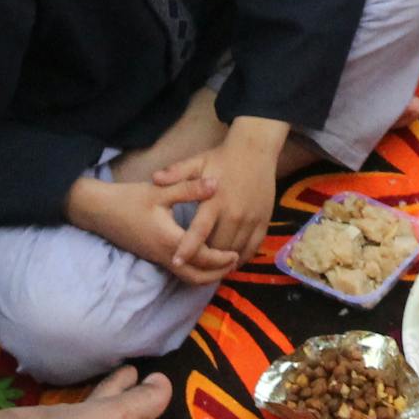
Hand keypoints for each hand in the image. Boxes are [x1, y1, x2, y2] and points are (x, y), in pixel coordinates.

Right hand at [69, 166, 225, 278]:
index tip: (237, 253)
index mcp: (170, 240)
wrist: (99, 210)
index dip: (221, 258)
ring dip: (206, 274)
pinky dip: (194, 270)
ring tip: (222, 265)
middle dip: (217, 273)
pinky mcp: (153, 256)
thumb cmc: (129, 199)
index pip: (202, 257)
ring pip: (186, 277)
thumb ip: (190, 188)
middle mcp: (165, 255)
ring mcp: (157, 258)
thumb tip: (217, 184)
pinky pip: (178, 271)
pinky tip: (202, 259)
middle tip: (234, 263)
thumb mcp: (161, 190)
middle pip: (196, 276)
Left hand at [185, 121, 286, 272]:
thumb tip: (154, 178)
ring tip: (211, 268)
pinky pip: (253, 246)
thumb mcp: (197, 162)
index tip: (176, 261)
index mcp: (214, 201)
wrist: (255, 151)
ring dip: (223, 260)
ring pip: (235, 250)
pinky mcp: (263, 220)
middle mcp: (233, 213)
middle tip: (192, 265)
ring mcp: (250, 218)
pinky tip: (233, 262)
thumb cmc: (221, 158)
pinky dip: (243, 257)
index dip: (187, 248)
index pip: (199, 231)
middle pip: (217, 246)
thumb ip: (176, 173)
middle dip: (204, 258)